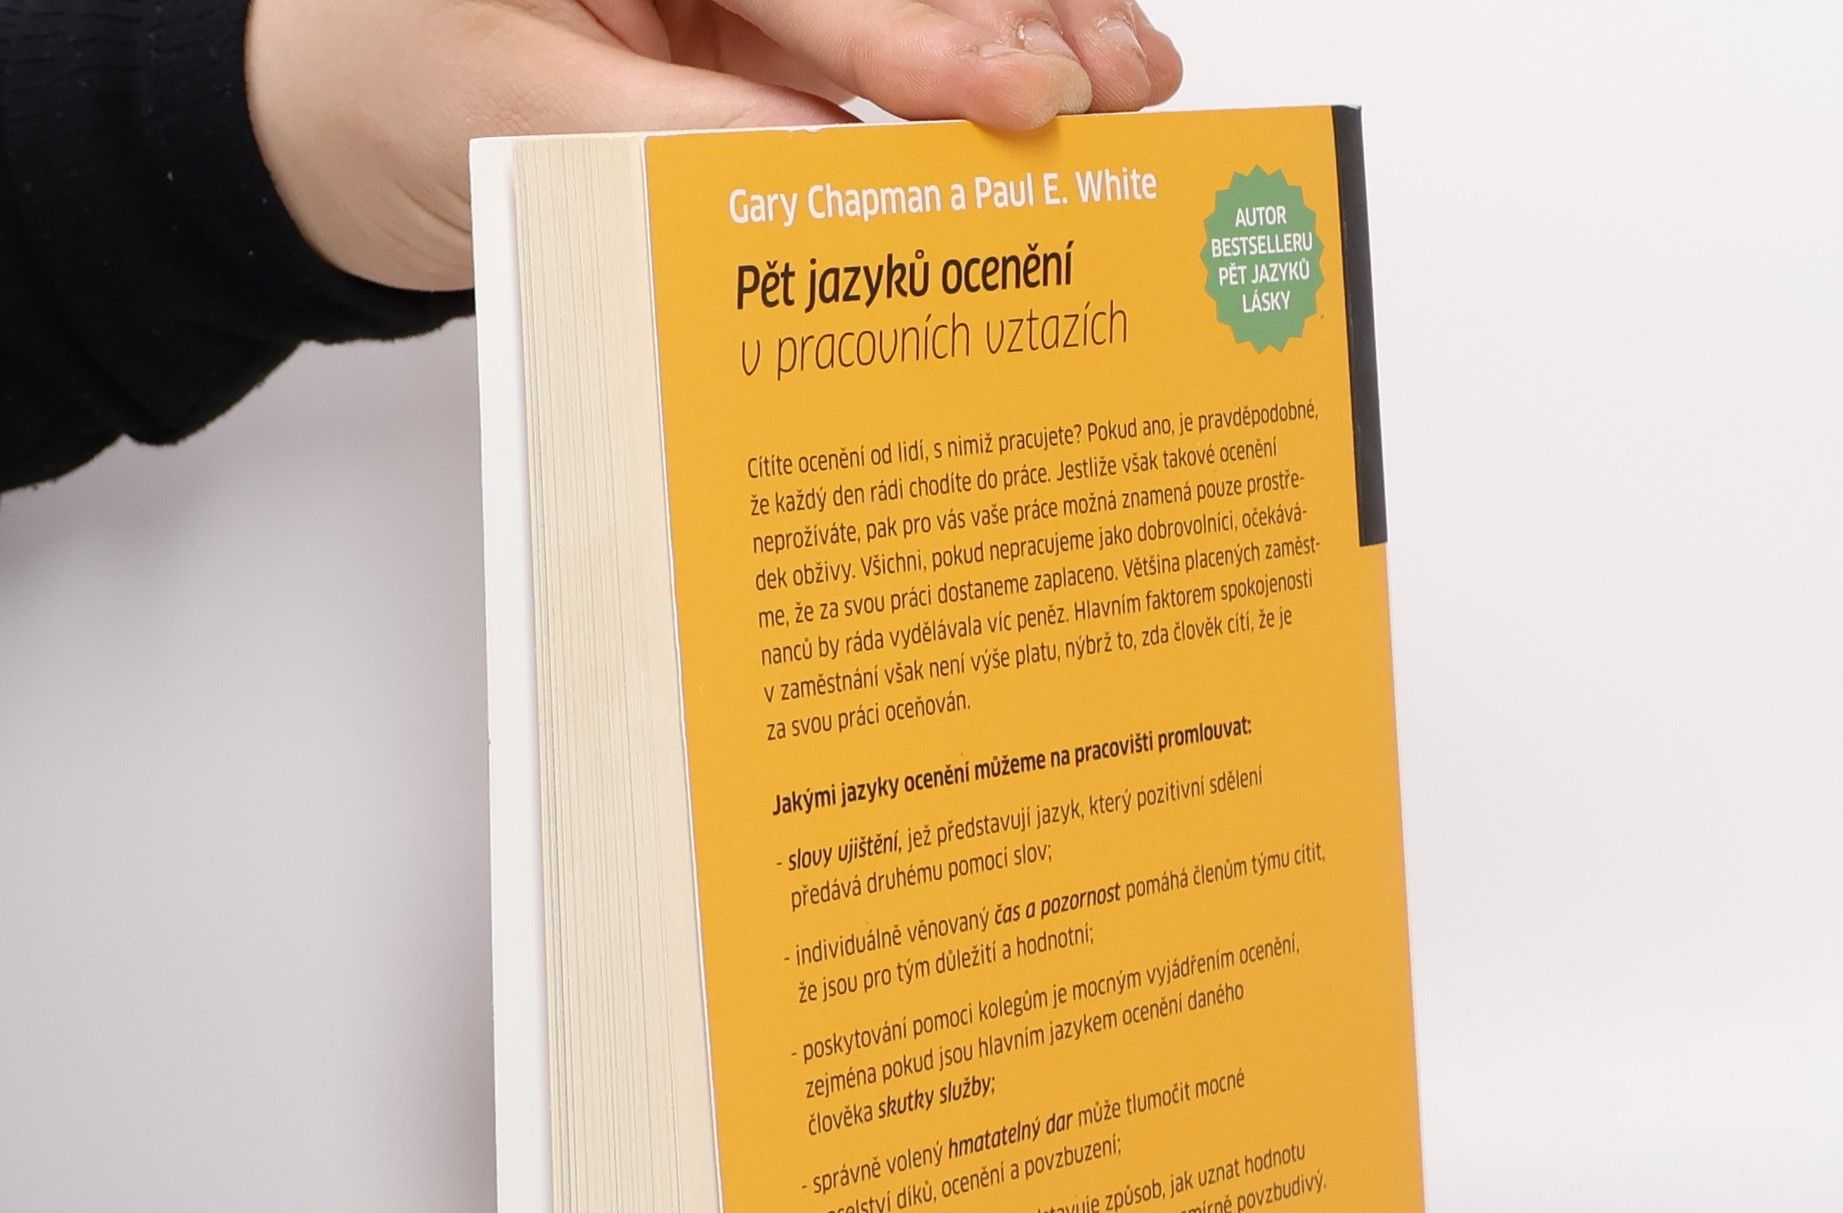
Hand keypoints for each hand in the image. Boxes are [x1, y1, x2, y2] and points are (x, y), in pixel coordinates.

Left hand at [245, 0, 1182, 292]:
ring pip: (896, 13)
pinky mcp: (745, 56)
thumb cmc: (381, 92)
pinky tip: (1033, 124)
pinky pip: (861, 75)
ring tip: (1125, 86)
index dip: (925, 32)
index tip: (1024, 90)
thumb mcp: (513, 124)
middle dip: (1014, 21)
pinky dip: (946, 111)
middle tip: (1127, 79)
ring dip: (1014, 51)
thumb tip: (827, 181)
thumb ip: (670, 146)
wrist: (329, 132)